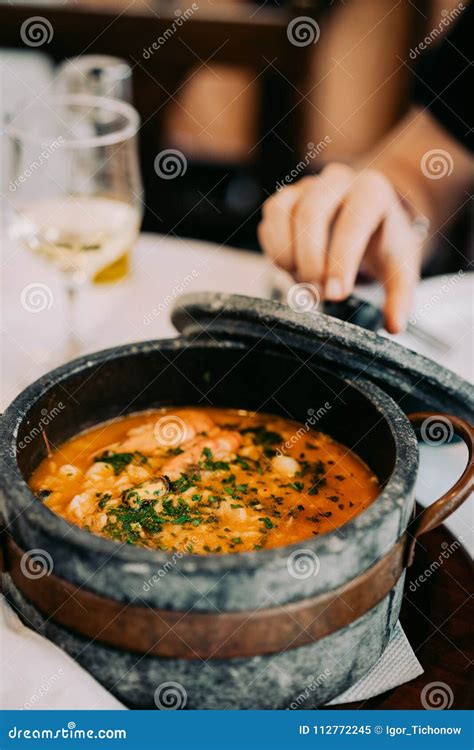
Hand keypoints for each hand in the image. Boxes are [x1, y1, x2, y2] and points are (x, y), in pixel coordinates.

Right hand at [258, 164, 424, 332]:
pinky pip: (270, 217)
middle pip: (311, 212)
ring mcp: (309, 185)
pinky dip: (274, 247)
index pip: (353, 221)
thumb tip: (394, 326)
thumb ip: (400, 297)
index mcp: (372, 191)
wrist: (370, 219)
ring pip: (283, 212)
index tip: (336, 295)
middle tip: (317, 294)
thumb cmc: (384, 242)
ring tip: (302, 282)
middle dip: (310, 260)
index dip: (341, 260)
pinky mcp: (287, 196)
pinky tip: (290, 268)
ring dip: (287, 254)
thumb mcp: (400, 268)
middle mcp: (339, 180)